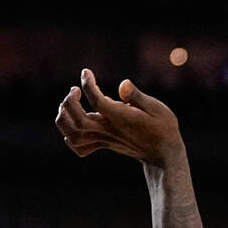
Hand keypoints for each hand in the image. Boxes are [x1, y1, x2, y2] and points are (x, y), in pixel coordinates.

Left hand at [55, 69, 183, 165]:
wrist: (163, 154)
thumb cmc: (163, 128)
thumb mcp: (158, 109)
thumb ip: (138, 96)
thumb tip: (123, 83)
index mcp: (121, 118)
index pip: (96, 100)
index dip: (87, 84)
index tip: (86, 72)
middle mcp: (109, 129)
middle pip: (78, 119)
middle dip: (69, 102)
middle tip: (75, 90)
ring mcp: (105, 139)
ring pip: (74, 134)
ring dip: (64, 119)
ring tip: (68, 105)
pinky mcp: (104, 144)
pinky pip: (80, 146)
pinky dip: (70, 137)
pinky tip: (74, 125)